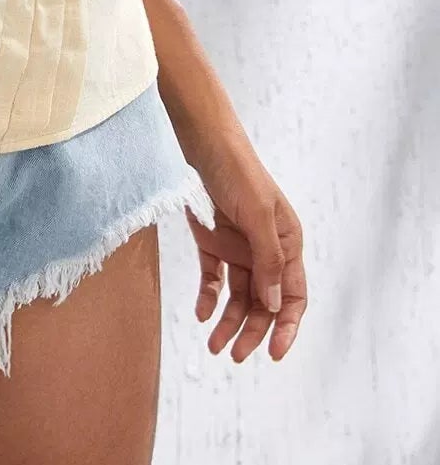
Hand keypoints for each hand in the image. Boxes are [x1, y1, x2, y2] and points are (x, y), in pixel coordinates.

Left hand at [181, 129, 305, 362]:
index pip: (294, 295)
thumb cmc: (236, 170)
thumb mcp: (258, 213)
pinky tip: (201, 313)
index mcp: (286, 242)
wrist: (199, 138)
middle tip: (233, 355)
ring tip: (213, 344)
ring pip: (238, 295)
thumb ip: (268, 259)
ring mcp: (237, 245)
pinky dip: (208, 297)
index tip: (274, 353)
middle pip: (264, 302)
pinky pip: (213, 278)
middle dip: (252, 331)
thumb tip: (275, 304)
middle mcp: (264, 248)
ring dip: (228, 321)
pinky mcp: (211, 239)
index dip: (286, 326)